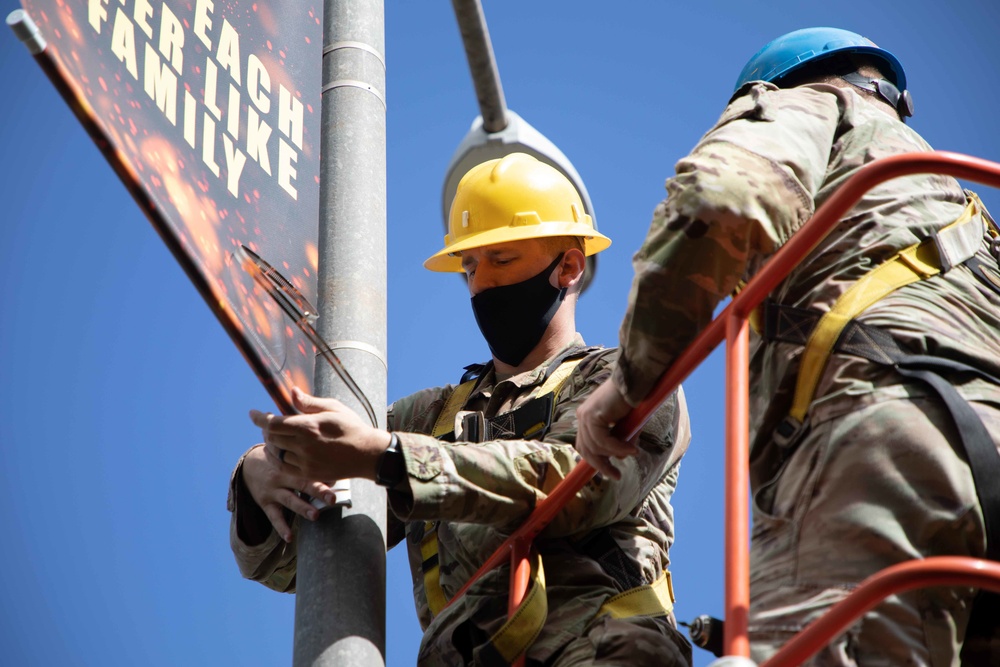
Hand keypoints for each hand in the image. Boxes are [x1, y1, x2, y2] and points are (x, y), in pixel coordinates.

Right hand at [240, 444, 334, 541]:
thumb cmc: (280, 460)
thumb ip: (310, 465)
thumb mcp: (291, 458)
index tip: (339, 477)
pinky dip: (281, 528)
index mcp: (292, 464)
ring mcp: (273, 490)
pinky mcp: (265, 503)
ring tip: (315, 516)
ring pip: (289, 500)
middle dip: (318, 491)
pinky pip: (274, 517)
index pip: (309, 469)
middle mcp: (282, 476)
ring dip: (303, 508)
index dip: (324, 474)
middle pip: (302, 483)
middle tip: (333, 498)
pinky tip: (290, 538)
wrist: (248, 464)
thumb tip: (335, 477)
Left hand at [250, 387, 389, 483]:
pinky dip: (277, 458)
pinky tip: (280, 452)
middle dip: (266, 429)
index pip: (274, 423)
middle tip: (270, 423)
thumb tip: (292, 392)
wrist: (367, 454)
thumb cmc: (351, 427)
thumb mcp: (333, 408)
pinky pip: (284, 467)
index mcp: (309, 426)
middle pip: (272, 438)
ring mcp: (306, 462)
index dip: (260, 418)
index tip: (253, 414)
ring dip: (271, 444)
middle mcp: (305, 445)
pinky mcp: (309, 473)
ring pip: (276, 453)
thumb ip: (309, 403)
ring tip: (275, 437)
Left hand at [575, 379, 636, 479]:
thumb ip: (621, 440)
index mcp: (588, 418)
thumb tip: (622, 457)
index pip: (585, 445)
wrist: (636, 381)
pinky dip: (617, 448)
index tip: (610, 473)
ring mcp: (585, 415)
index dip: (596, 461)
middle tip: (616, 476)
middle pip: (586, 449)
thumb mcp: (626, 426)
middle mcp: (583, 416)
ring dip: (616, 453)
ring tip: (633, 452)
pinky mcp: (592, 415)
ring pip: (596, 447)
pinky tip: (630, 449)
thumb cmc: (634, 401)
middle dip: (601, 465)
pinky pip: (602, 441)